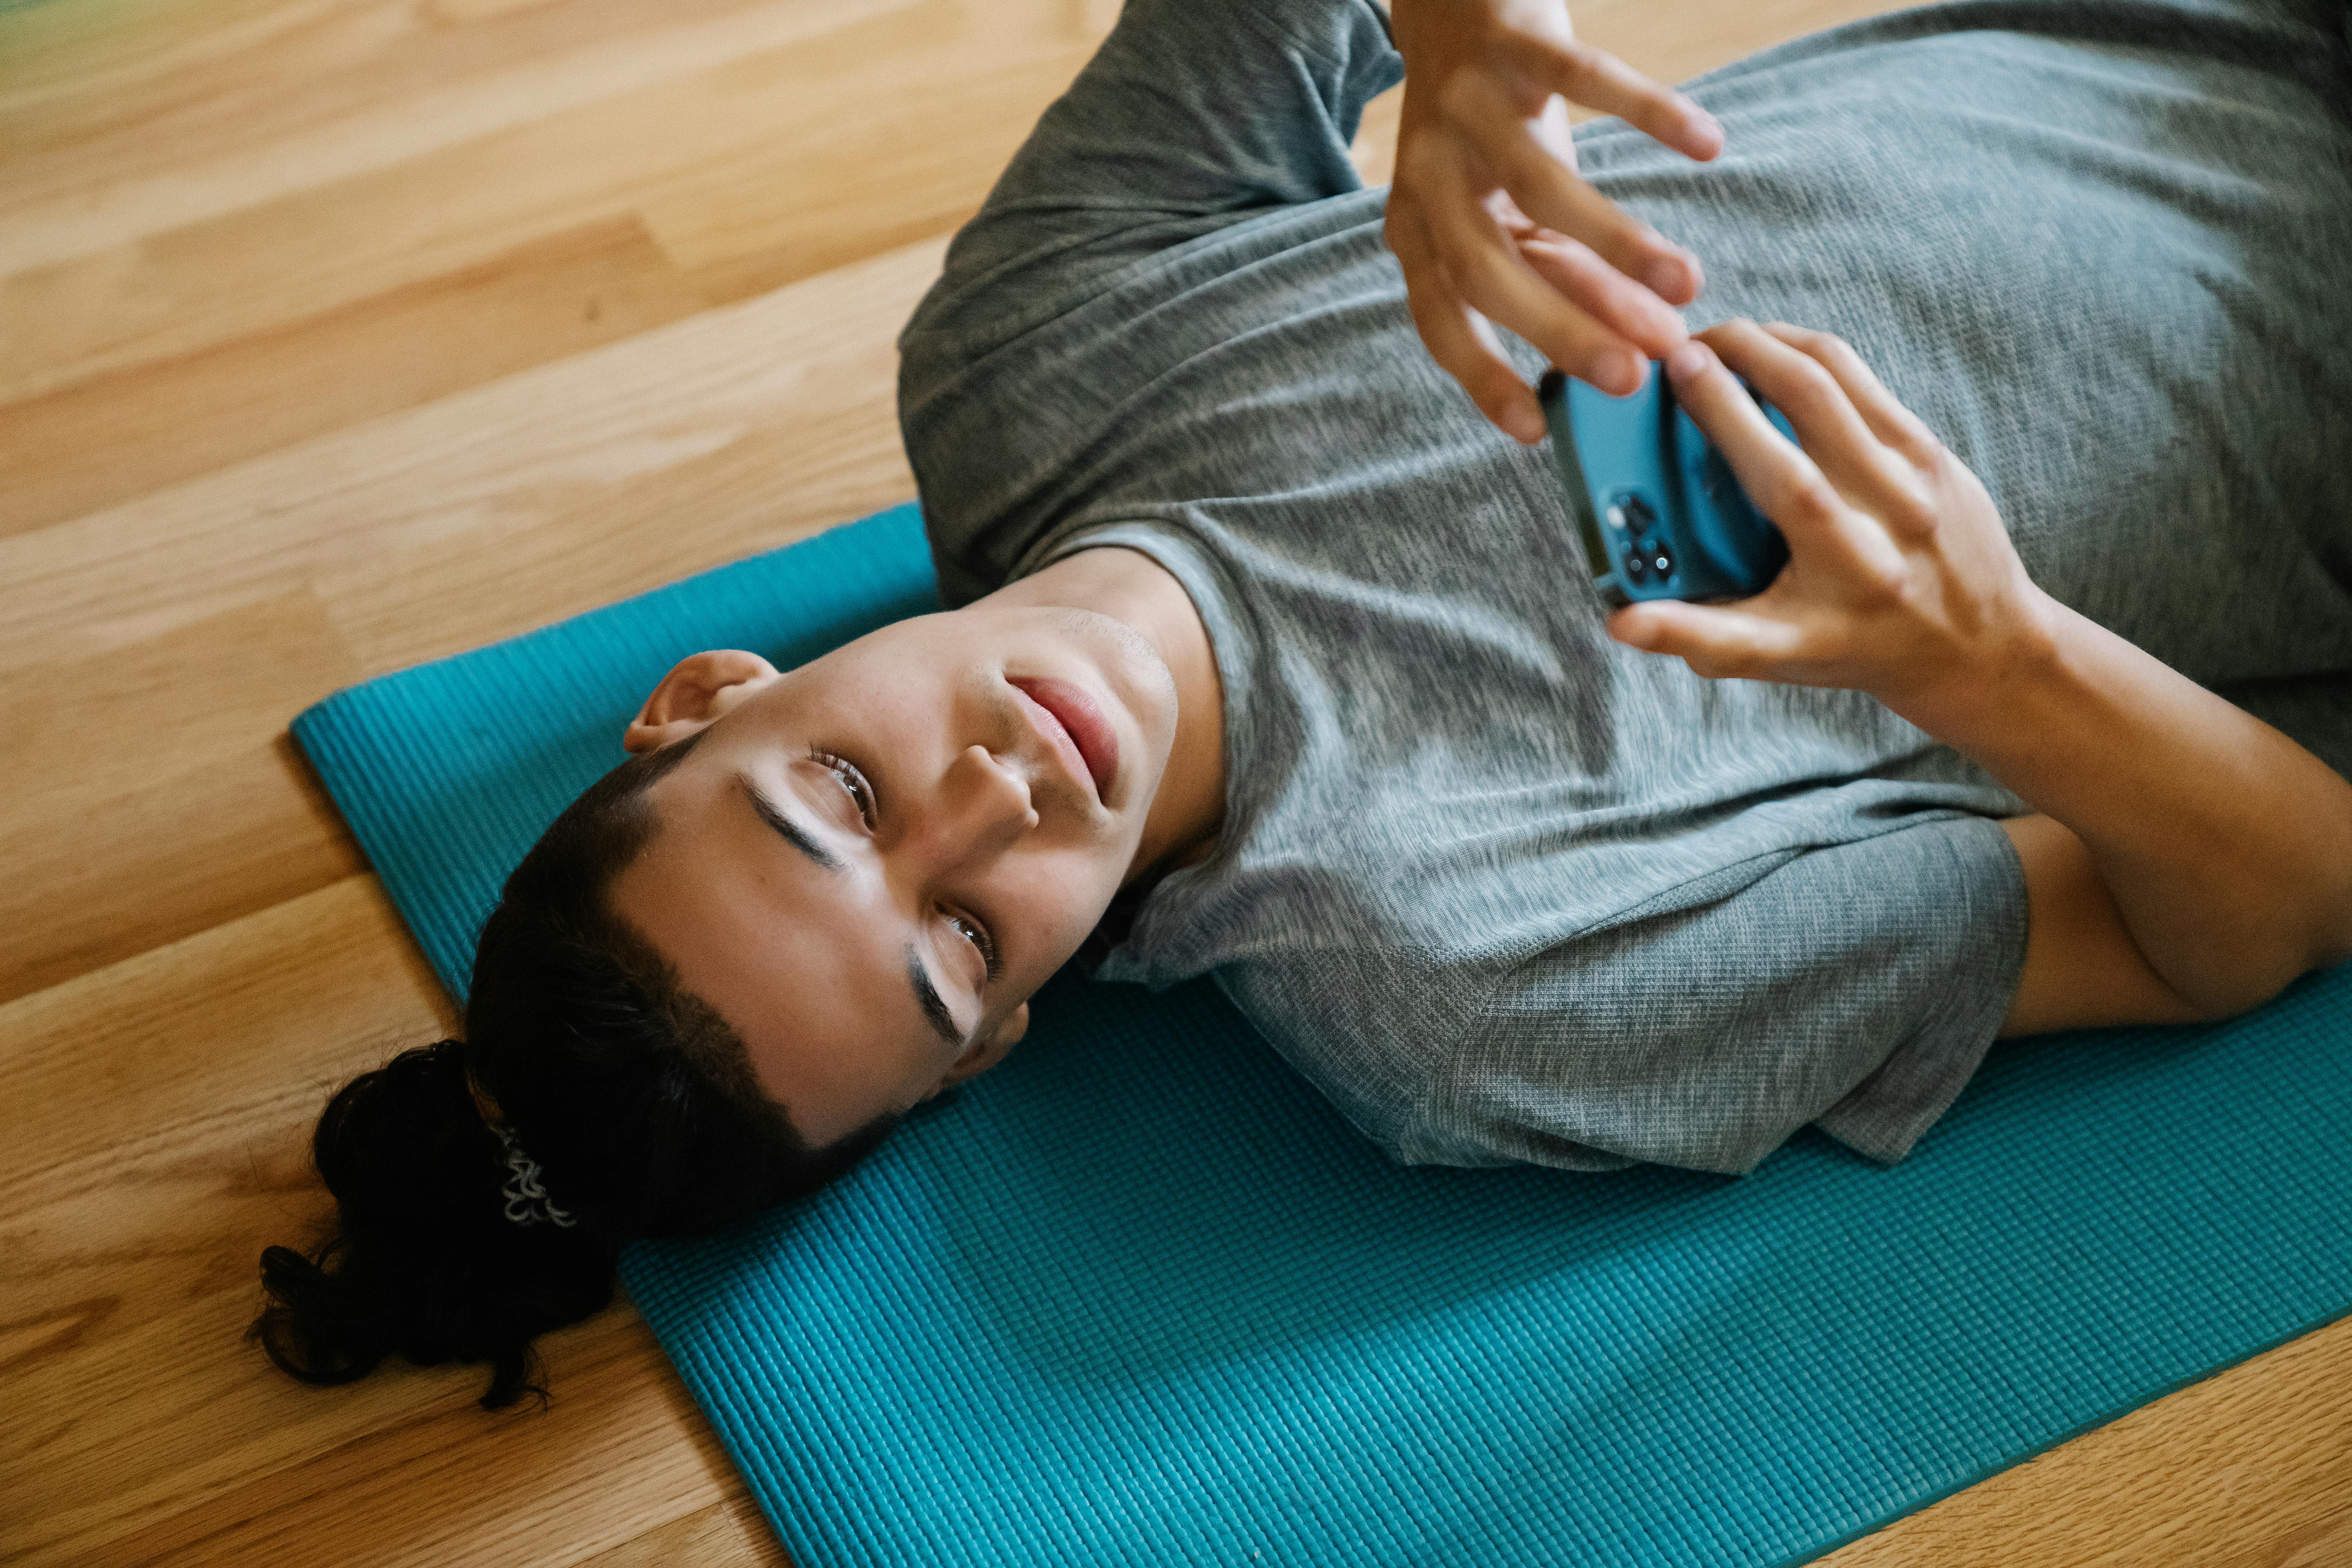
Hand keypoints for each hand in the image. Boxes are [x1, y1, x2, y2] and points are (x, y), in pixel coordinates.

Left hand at [1384, 0, 1723, 443]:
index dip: (1482, 375)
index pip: (1441, 319)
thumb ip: (1562, 278)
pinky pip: (1590, 78)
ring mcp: (1468, 105)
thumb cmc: (1494, 131)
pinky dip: (1652, 112)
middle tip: (1637, 373)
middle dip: (1561, 326)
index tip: (1536, 431)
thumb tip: (1637, 350)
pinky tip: (1705, 146)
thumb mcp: (1511, 212)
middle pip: (1485, 267)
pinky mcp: (1517, 40)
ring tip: (1685, 285)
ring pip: (1539, 185)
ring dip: (1617, 242)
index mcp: (1417, 228)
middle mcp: (1428, 173)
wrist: (1454, 0)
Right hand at [1609, 321, 2056, 725]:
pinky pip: (1864, 378)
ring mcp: (1917, 469)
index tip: (1675, 370)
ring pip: (1840, 370)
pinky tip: (1776, 358)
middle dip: (1743, 350)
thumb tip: (1620, 621)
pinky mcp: (1931, 446)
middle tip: (1687, 342)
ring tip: (1726, 342)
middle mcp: (1889, 507)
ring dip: (1776, 340)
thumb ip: (1699, 637)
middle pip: (1812, 395)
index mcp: (1845, 562)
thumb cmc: (1862, 649)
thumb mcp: (1779, 657)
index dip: (1725, 413)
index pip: (1781, 474)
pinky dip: (1812, 355)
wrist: (1979, 646)